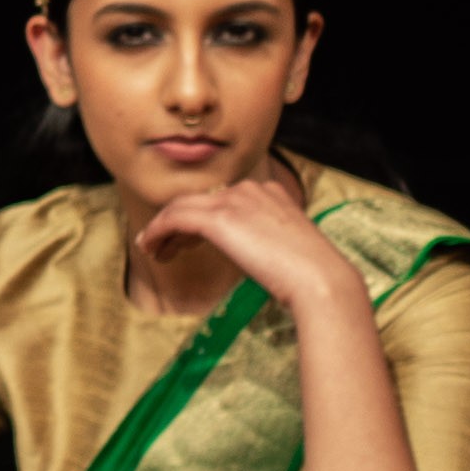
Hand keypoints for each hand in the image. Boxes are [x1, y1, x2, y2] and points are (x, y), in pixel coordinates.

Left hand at [133, 163, 340, 304]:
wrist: (320, 280)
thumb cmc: (311, 276)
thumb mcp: (287, 249)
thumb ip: (265, 241)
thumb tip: (250, 252)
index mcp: (269, 193)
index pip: (220, 200)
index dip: (198, 220)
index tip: (186, 240)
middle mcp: (250, 189)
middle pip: (198, 201)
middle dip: (176, 224)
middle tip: (161, 248)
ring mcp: (234, 200)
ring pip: (181, 207)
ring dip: (161, 229)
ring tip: (151, 250)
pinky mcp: (220, 217)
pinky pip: (175, 218)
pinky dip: (157, 231)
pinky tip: (149, 248)